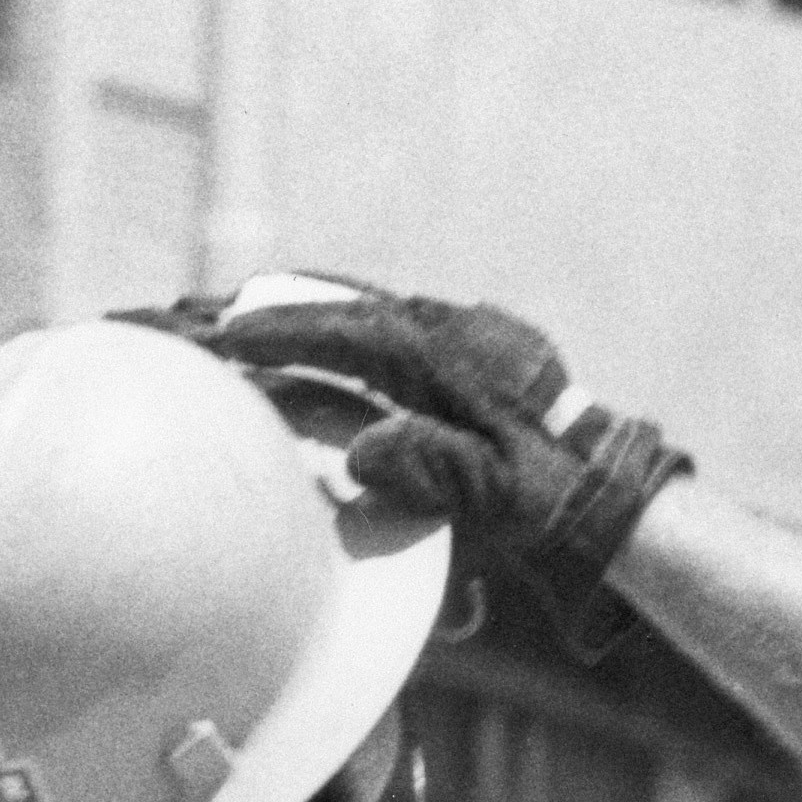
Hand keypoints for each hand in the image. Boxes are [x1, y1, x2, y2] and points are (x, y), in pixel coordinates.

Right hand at [198, 276, 687, 655]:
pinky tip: (304, 336)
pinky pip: (380, 327)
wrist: (609, 488)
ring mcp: (452, 332)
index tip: (217, 336)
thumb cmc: (548, 497)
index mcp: (440, 355)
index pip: (337, 334)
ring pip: (353, 307)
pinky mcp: (463, 348)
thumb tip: (358, 451)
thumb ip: (426, 468)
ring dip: (291, 310)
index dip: (273, 334)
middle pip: (332, 303)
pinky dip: (332, 325)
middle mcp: (441, 327)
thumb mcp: (488, 492)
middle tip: (192, 311)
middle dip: (261, 307)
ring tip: (226, 313)